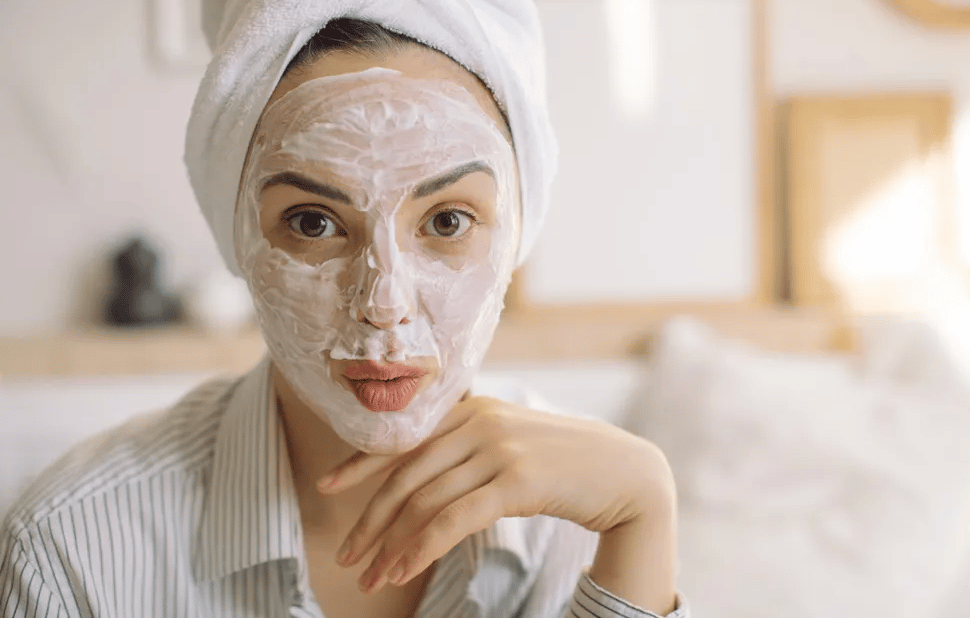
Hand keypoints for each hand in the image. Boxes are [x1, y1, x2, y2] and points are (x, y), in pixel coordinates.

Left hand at [316, 395, 674, 593]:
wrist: (625, 470)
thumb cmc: (563, 461)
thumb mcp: (510, 443)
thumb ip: (468, 447)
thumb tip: (420, 477)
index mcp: (472, 408)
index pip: (403, 437)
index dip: (360, 463)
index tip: (327, 486)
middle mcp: (480, 421)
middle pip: (406, 475)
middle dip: (370, 520)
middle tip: (347, 556)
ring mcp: (498, 448)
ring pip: (425, 501)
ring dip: (391, 545)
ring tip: (370, 578)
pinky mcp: (517, 480)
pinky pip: (453, 519)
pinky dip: (421, 548)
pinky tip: (403, 571)